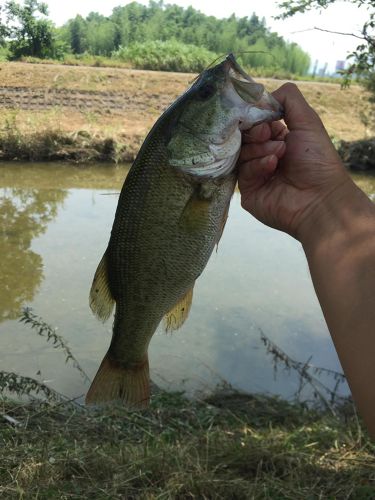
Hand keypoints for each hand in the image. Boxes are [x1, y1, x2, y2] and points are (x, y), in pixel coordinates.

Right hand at [238, 83, 353, 241]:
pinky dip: (257, 165)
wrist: (320, 198)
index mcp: (278, 139)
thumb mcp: (307, 121)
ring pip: (241, 153)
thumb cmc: (317, 160)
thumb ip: (288, 99)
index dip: (257, 118)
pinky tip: (272, 166)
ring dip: (260, 149)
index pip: (255, 123)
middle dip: (256, 133)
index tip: (265, 120)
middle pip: (244, 137)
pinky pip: (242, 173)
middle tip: (269, 135)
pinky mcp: (248, 192)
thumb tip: (263, 95)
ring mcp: (255, 175)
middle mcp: (264, 156)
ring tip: (279, 154)